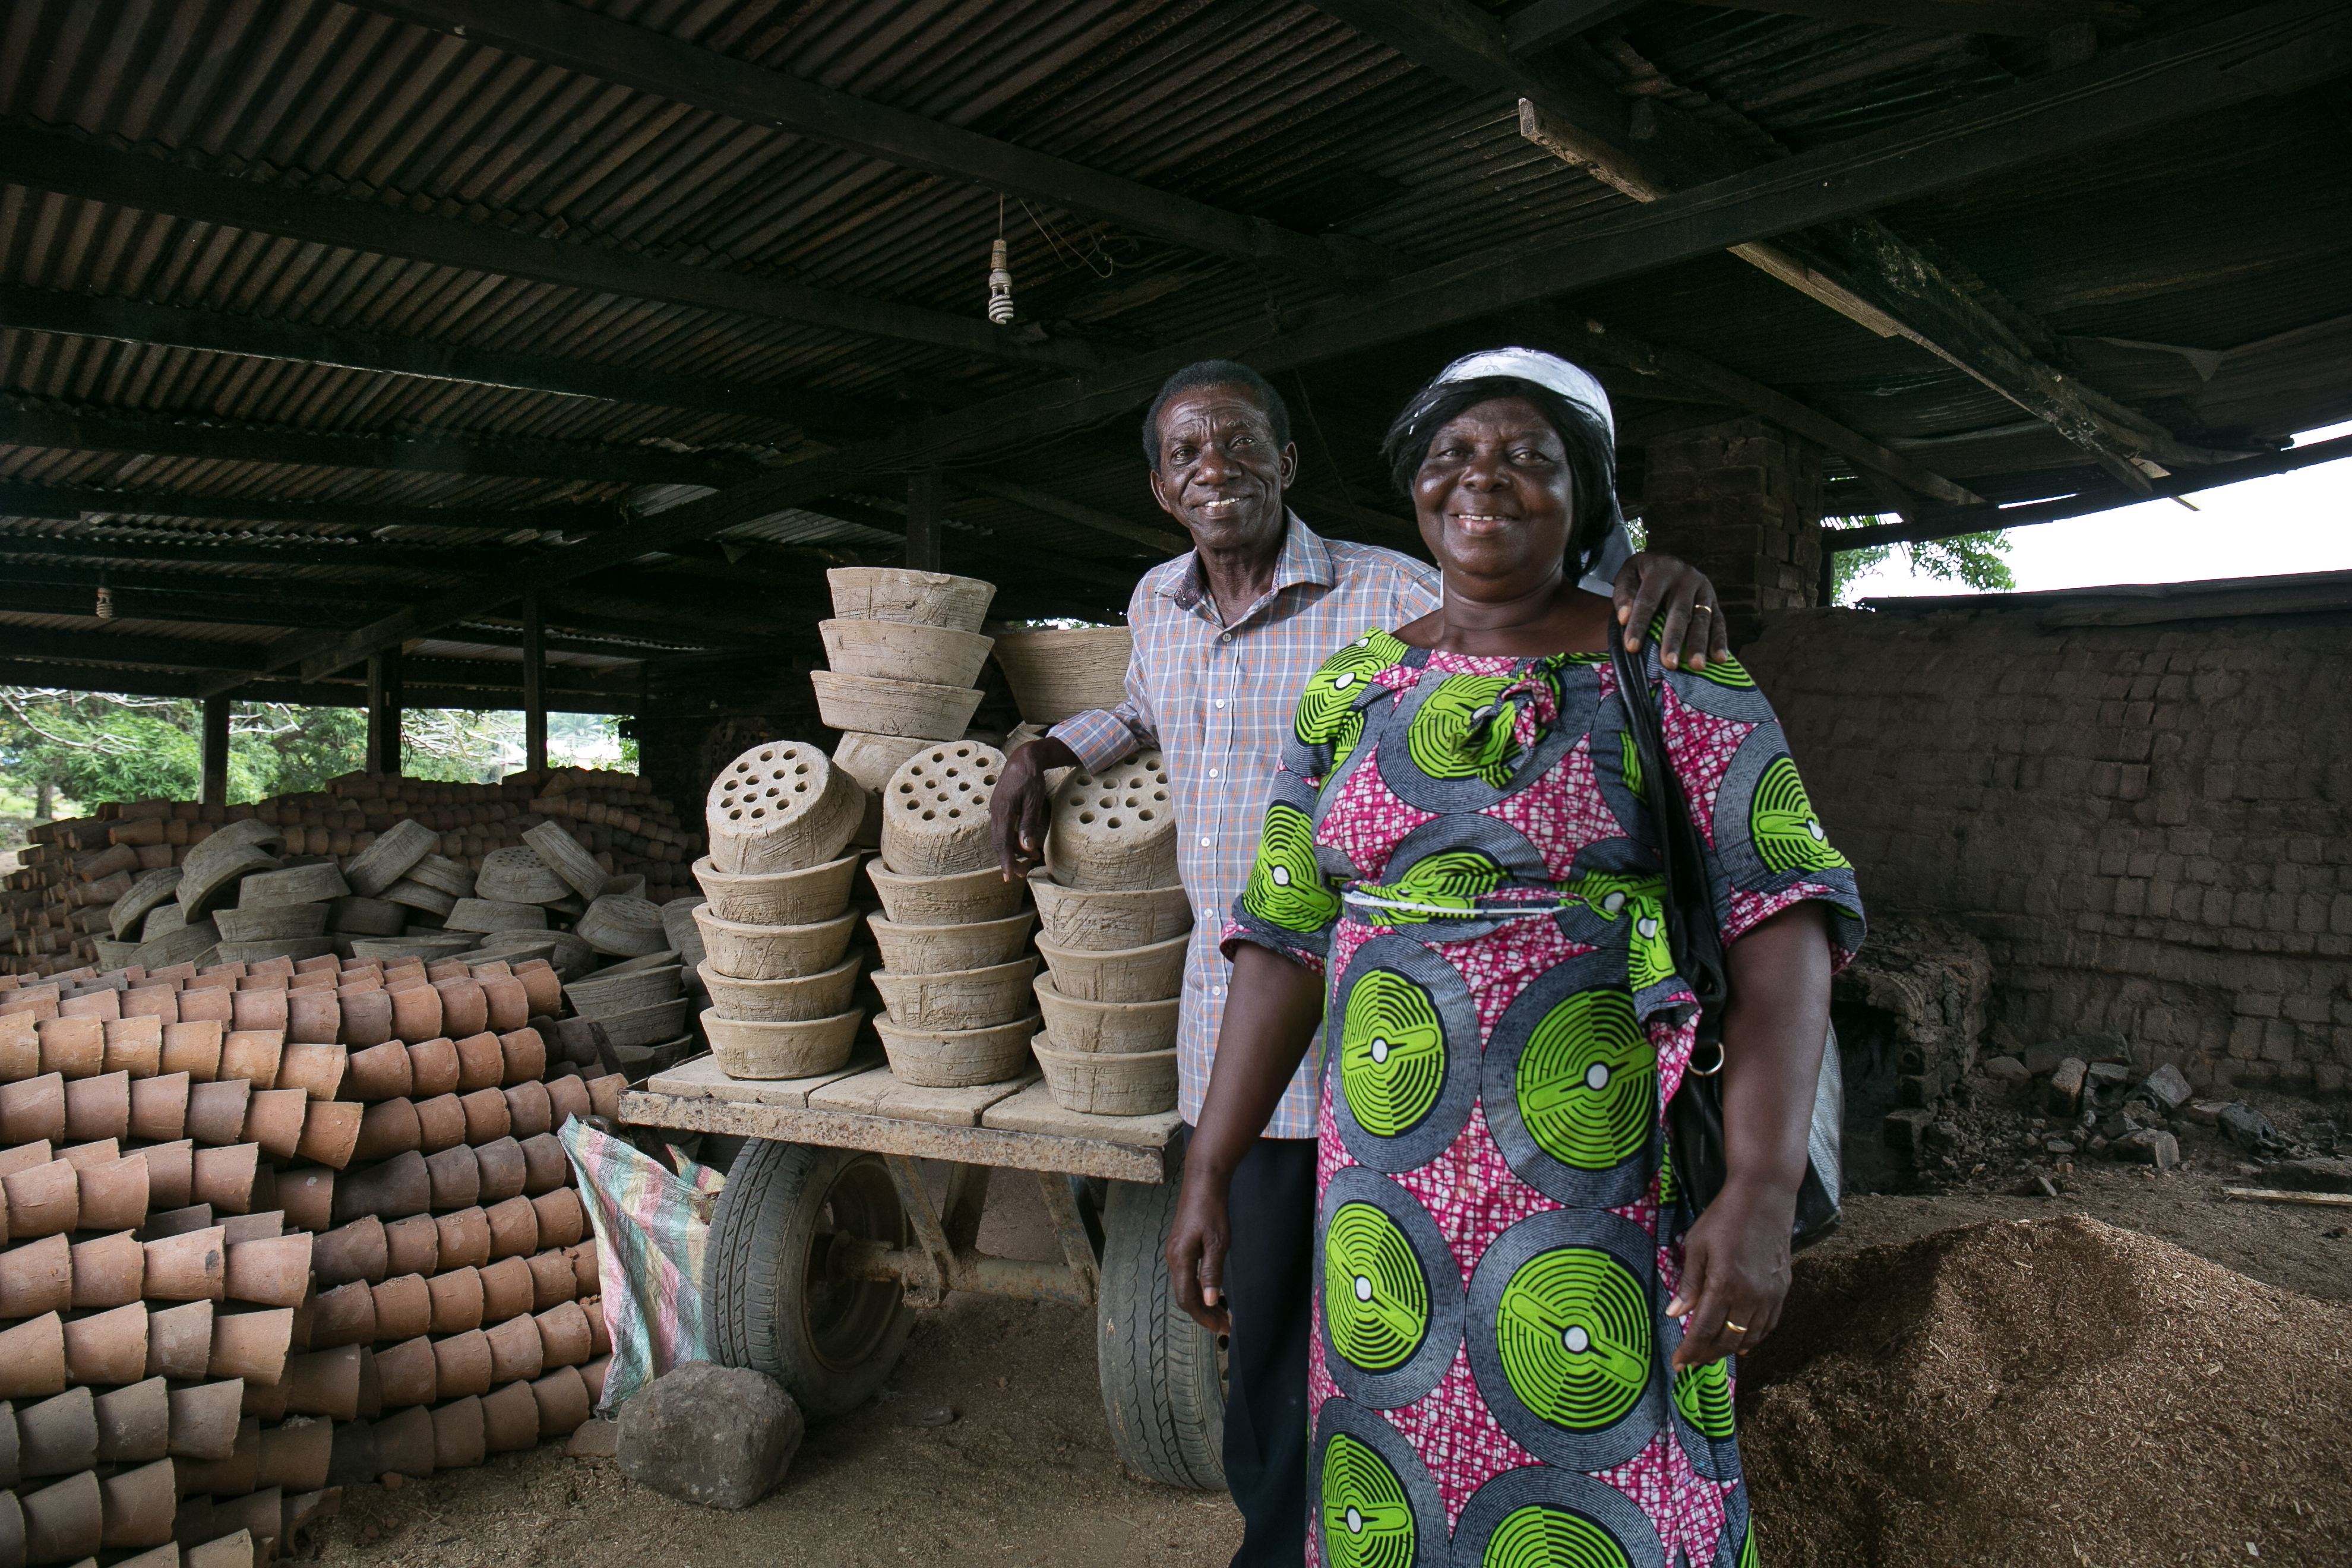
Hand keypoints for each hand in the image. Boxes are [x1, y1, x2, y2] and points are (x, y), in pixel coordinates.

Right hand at [989, 736, 1078, 880]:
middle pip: (999, 842)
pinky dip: (1012, 839)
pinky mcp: (1000, 808)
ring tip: (1029, 859)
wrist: (1023, 759)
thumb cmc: (1030, 778)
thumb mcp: (1033, 801)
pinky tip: (1024, 844)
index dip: (1005, 861)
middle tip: (1021, 873)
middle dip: (1009, 859)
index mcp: (1003, 810)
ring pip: (1001, 836)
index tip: (1009, 876)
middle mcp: (996, 811)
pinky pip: (1003, 828)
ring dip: (1013, 850)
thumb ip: (1028, 825)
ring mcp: (996, 809)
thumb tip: (1026, 848)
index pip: (1002, 842)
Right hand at [1165, 1162, 1233, 1335]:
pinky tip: (1212, 1291)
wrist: (1203, 1182)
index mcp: (1180, 1258)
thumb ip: (1212, 1273)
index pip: (1187, 1299)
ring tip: (1221, 1313)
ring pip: (1185, 1287)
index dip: (1203, 1317)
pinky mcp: (1180, 1246)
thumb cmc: (1212, 1210)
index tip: (1221, 1328)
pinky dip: (1199, 1289)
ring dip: (1202, 1303)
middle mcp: (1173, 1258)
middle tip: (1225, 1325)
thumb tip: (1209, 1301)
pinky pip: (1186, 1275)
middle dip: (1204, 1314)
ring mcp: (1175, 1252)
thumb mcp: (1218, 1243)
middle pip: (1184, 1296)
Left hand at [1613, 550, 1728, 671]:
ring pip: (1702, 618)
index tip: (1632, 647)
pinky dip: (1720, 641)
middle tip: (1669, 663)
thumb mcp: (1628, 574)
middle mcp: (1686, 578)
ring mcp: (1704, 589)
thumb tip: (1624, 618)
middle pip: (1680, 612)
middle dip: (1674, 639)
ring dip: (1699, 644)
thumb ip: (1624, 594)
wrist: (1667, 562)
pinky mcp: (1715, 600)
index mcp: (1661, 569)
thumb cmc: (1643, 575)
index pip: (1648, 599)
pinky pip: (1719, 621)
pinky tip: (1719, 659)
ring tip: (1696, 666)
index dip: (1640, 624)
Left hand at [1665, 1178, 1794, 1367]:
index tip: (1677, 1364)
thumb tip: (1674, 1314)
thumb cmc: (1725, 1217)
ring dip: (1730, 1349)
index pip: (1704, 1330)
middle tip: (1692, 1360)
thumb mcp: (1697, 1245)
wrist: (1764, 1197)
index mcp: (1724, 1284)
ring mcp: (1770, 1294)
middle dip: (1707, 1354)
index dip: (1690, 1351)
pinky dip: (1754, 1338)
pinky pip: (1768, 1324)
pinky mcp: (1782, 1289)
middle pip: (1728, 1339)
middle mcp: (1750, 1295)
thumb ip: (1689, 1284)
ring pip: (1750, 1337)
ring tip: (1712, 1353)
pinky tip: (1742, 1342)